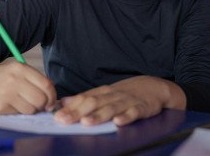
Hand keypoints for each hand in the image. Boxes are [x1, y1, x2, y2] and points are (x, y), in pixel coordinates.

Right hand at [0, 61, 56, 114]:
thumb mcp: (19, 70)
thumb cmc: (4, 76)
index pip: (46, 84)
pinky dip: (20, 111)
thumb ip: (35, 79)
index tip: (51, 101)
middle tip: (40, 105)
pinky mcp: (1, 107)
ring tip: (25, 104)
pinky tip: (14, 105)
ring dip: (32, 109)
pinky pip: (19, 113)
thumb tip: (52, 96)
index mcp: (21, 68)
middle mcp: (14, 80)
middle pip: (40, 98)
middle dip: (43, 104)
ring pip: (31, 109)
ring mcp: (6, 94)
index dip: (52, 95)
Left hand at [54, 76, 184, 125]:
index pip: (84, 98)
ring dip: (98, 115)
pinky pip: (134, 113)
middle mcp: (113, 96)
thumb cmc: (125, 93)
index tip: (56, 115)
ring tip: (86, 122)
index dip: (69, 107)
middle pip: (94, 102)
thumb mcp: (104, 93)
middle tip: (64, 120)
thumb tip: (62, 103)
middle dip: (78, 112)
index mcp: (103, 92)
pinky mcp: (142, 108)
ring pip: (111, 108)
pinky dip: (126, 117)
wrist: (153, 87)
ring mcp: (127, 101)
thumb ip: (84, 99)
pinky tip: (118, 122)